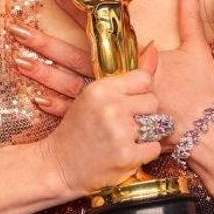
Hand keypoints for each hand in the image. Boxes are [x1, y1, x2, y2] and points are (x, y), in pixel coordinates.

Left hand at [10, 0, 213, 145]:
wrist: (204, 133)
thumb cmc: (201, 92)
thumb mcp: (197, 49)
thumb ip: (190, 14)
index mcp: (131, 57)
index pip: (97, 26)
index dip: (75, 9)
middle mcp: (115, 78)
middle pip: (73, 56)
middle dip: (44, 43)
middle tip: (17, 31)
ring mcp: (110, 102)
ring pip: (69, 84)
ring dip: (43, 73)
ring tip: (19, 61)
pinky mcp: (111, 123)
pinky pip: (78, 114)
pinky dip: (57, 108)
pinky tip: (37, 99)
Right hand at [37, 45, 162, 195]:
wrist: (58, 165)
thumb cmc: (78, 129)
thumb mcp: (94, 96)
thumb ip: (125, 78)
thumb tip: (154, 49)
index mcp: (101, 88)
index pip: (143, 79)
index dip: (140, 92)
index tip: (129, 103)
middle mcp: (111, 107)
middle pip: (152, 101)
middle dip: (143, 114)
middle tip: (124, 124)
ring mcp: (120, 132)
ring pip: (155, 125)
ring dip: (144, 134)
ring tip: (123, 139)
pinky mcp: (126, 156)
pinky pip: (154, 148)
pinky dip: (144, 152)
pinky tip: (126, 152)